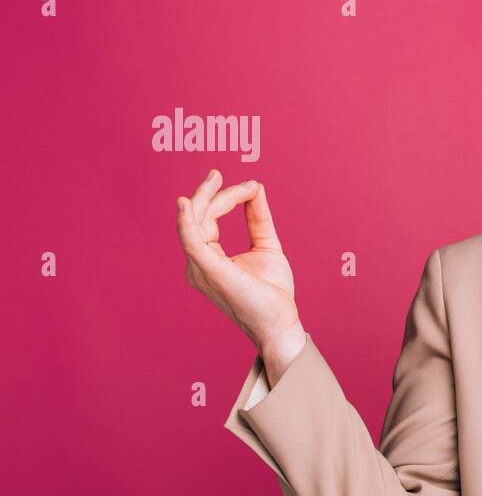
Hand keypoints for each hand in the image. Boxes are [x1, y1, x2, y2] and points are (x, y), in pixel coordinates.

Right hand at [176, 169, 304, 365]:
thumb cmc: (272, 292)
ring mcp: (200, 268)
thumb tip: (256, 188)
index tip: (251, 187)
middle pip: (197, 218)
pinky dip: (186, 221)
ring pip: (195, 223)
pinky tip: (186, 203)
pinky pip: (192, 242)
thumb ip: (258, 218)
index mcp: (209, 258)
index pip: (208, 219)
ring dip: (207, 198)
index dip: (226, 198)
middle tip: (217, 173)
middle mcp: (198, 264)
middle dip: (209, 193)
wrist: (281, 322)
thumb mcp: (266, 245)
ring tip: (216, 178)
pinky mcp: (210, 272)